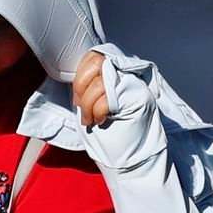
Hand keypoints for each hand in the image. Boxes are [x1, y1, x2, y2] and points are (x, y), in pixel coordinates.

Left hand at [74, 46, 165, 170]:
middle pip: (96, 63)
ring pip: (99, 82)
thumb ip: (88, 86)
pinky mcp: (139, 97)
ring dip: (88, 105)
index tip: (77, 96)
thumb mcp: (93, 102)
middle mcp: (128, 74)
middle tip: (81, 107)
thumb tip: (73, 77)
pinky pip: (108, 97)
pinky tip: (101, 120)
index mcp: (115, 73)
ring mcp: (135, 84)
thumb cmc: (109, 131)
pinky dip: (98, 111)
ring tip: (90, 119)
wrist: (131, 156)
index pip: (94, 56)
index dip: (80, 74)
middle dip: (81, 87)